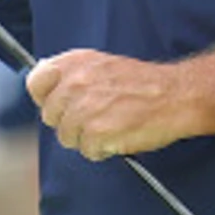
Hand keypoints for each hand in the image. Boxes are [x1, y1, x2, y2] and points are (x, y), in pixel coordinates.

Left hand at [26, 48, 201, 160]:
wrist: (178, 95)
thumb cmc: (143, 84)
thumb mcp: (102, 65)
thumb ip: (72, 75)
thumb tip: (46, 86)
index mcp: (75, 63)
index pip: (36, 83)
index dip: (47, 98)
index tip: (63, 104)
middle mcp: (74, 83)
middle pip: (50, 117)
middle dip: (70, 122)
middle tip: (99, 116)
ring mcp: (83, 109)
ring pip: (67, 137)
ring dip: (88, 138)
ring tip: (113, 125)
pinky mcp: (95, 132)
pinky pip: (87, 151)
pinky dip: (103, 149)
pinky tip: (120, 135)